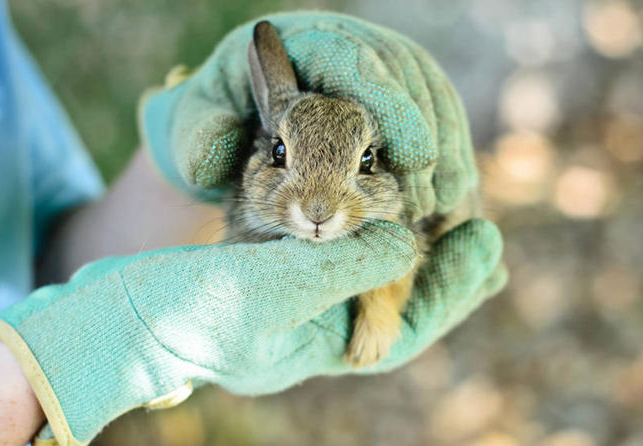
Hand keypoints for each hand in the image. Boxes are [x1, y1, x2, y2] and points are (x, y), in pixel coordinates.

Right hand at [0, 219, 502, 445]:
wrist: (115, 317)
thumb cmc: (186, 310)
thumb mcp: (271, 287)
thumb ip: (344, 268)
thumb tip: (407, 242)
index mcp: (321, 350)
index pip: (407, 327)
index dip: (454, 288)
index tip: (488, 242)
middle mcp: (314, 337)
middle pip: (396, 310)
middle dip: (444, 277)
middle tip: (488, 236)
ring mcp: (292, 314)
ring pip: (368, 287)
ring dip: (409, 257)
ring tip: (452, 227)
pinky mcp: (271, 287)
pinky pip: (336, 266)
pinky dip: (366, 242)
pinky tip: (383, 220)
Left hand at [140, 12, 476, 220]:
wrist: (235, 119)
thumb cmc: (216, 119)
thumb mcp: (192, 127)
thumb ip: (199, 139)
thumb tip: (214, 156)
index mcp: (306, 44)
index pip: (353, 63)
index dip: (389, 107)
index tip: (409, 159)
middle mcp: (354, 49)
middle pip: (408, 79)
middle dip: (424, 139)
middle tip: (425, 199)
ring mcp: (385, 71)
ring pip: (434, 98)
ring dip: (446, 151)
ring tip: (440, 204)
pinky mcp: (404, 99)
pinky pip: (442, 118)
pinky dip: (450, 155)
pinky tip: (448, 198)